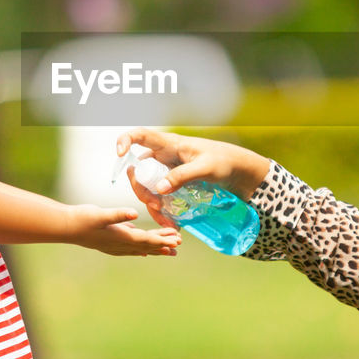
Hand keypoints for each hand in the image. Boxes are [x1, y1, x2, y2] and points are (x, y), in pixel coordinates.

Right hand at [66, 203, 181, 256]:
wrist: (66, 227)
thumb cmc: (83, 218)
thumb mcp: (100, 214)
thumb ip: (118, 214)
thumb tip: (134, 214)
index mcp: (121, 237)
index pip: (147, 239)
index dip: (163, 239)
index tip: (176, 240)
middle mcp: (120, 244)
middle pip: (147, 246)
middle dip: (163, 245)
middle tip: (179, 245)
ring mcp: (114, 246)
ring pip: (140, 248)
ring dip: (155, 248)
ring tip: (169, 251)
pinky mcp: (109, 243)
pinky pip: (130, 248)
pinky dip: (140, 249)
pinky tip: (144, 251)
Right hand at [115, 128, 270, 208]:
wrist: (239, 172)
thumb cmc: (224, 161)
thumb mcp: (205, 168)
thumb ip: (182, 176)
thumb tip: (159, 189)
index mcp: (169, 144)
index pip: (140, 135)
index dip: (125, 140)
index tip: (119, 154)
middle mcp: (163, 157)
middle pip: (139, 172)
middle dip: (142, 190)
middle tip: (155, 206)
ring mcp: (167, 172)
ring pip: (148, 188)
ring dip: (151, 205)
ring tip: (166, 222)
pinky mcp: (173, 185)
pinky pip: (159, 198)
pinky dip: (162, 211)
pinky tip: (170, 224)